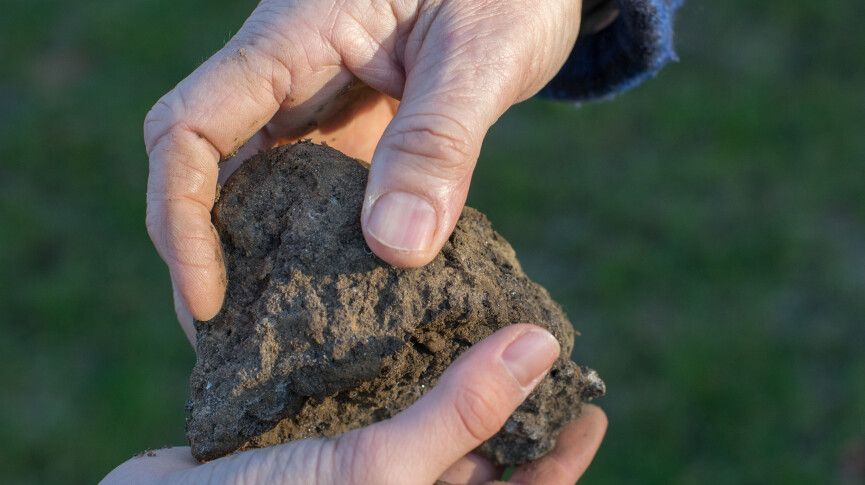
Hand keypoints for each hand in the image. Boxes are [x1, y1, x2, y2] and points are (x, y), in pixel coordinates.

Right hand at [101, 325, 605, 483]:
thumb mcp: (379, 473)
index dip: (561, 452)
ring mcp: (352, 470)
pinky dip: (384, 368)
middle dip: (504, 401)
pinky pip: (366, 404)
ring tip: (472, 317)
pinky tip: (391, 324)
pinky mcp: (311, 442)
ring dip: (444, 375)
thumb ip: (462, 414)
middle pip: (474, 452)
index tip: (592, 402)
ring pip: (419, 421)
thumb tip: (542, 346)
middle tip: (534, 341)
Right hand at [144, 0, 583, 339]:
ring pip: (253, 186)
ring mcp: (317, 101)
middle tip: (231, 343)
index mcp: (295, 35)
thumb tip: (396, 247)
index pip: (190, 126)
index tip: (208, 299)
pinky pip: (309, 191)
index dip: (180, 216)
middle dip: (204, 255)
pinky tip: (330, 293)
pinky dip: (309, 243)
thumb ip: (438, 142)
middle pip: (206, 167)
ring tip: (271, 336)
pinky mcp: (352, 129)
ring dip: (252, 256)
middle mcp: (288, 71)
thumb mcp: (481, 55)